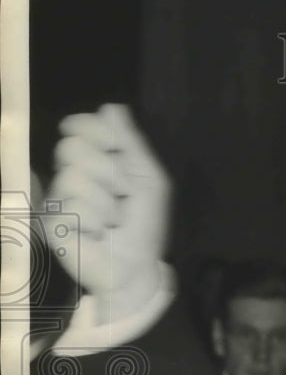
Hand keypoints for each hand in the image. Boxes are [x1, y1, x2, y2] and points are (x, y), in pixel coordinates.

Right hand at [46, 104, 170, 323]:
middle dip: (109, 172)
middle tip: (122, 195)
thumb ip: (131, 144)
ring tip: (112, 220)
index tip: (115, 147)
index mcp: (93, 160)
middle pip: (71, 148)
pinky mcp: (49, 224)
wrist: (137, 266)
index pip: (79, 126)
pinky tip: (97, 233)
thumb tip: (111, 107)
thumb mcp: (148, 180)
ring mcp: (55, 199)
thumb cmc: (142, 224)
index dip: (95, 131)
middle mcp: (69, 174)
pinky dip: (95, 220)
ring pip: (73, 178)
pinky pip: (71, 206)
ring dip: (106, 202)